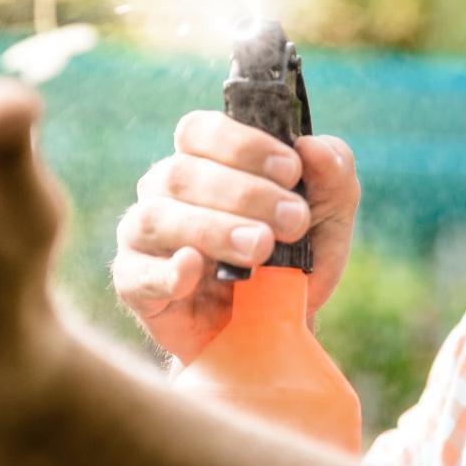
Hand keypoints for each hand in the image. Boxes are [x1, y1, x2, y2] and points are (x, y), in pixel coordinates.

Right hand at [112, 111, 358, 361]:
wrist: (274, 335)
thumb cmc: (292, 263)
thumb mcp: (328, 220)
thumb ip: (332, 176)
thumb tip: (313, 146)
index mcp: (203, 161)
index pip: (199, 130)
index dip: (243, 144)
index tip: (291, 170)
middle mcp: (164, 191)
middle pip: (184, 173)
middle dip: (245, 194)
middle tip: (293, 221)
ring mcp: (142, 237)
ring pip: (159, 217)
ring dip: (214, 228)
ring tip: (261, 248)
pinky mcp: (133, 284)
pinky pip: (137, 273)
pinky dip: (167, 271)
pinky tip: (195, 269)